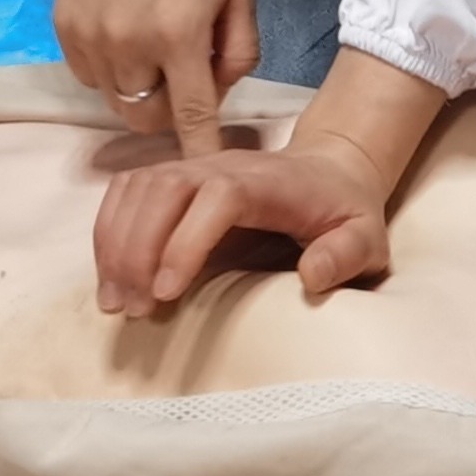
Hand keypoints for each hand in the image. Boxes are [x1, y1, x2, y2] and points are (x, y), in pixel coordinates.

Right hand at [55, 0, 259, 157]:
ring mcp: (92, 37)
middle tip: (184, 77)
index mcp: (180, 34)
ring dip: (139, 89)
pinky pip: (90, 75)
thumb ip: (239, 47)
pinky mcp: (65, 28)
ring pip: (116, 100)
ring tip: (153, 48)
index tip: (204, 177)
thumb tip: (220, 91)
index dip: (199, 151)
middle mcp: (131, 43)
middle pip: (147, 119)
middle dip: (169, 113)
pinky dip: (110, 68)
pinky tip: (124, 32)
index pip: (193, 115)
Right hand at [91, 127, 393, 316]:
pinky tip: (111, 277)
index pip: (216, 197)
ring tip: (116, 303)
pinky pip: (126, 193)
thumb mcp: (365, 237)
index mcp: (265, 180)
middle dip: (138, 249)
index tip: (167, 292)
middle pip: (163, 190)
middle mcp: (220, 165)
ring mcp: (192, 168)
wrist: (329, 171)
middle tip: (133, 309)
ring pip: (137, 190)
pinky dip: (109, 232)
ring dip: (117, 244)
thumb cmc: (343, 211)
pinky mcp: (173, 179)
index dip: (186, 241)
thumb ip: (346, 255)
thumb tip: (312, 276)